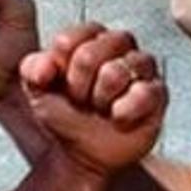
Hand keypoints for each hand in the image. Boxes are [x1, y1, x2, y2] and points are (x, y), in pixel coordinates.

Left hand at [20, 23, 167, 177]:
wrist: (82, 152)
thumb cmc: (63, 113)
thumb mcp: (37, 90)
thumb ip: (33, 69)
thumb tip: (46, 66)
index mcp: (88, 38)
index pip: (68, 40)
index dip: (60, 69)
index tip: (60, 85)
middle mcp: (118, 46)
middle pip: (91, 53)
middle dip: (78, 85)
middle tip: (81, 100)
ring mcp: (140, 68)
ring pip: (117, 71)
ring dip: (100, 98)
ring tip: (100, 109)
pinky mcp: (157, 93)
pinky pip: (145, 92)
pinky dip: (126, 110)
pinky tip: (117, 118)